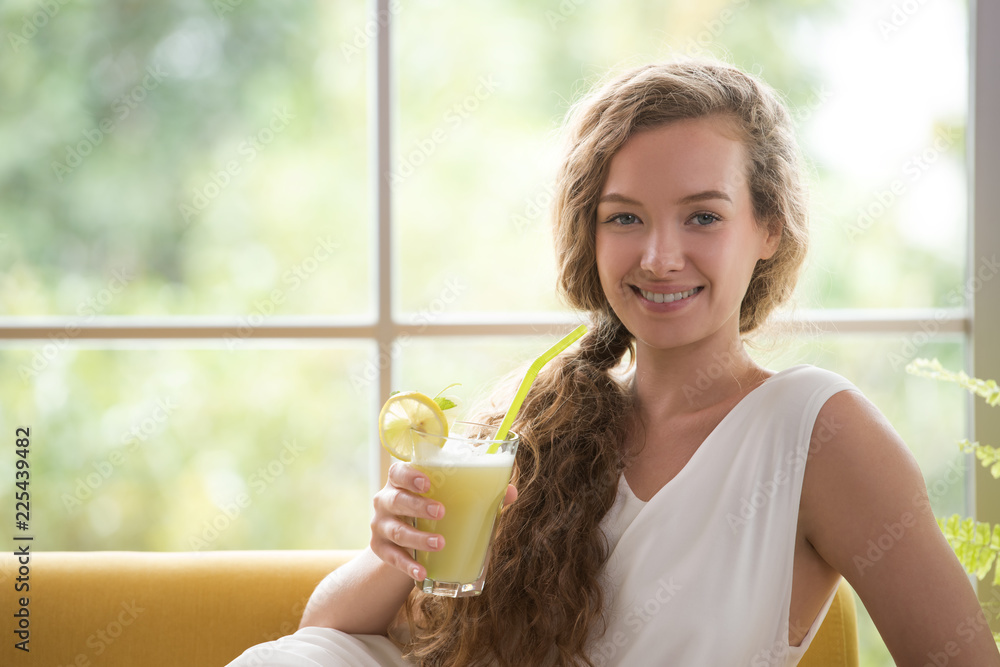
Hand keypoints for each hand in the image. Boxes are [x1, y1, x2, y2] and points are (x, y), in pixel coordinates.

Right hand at [370, 462, 517, 580]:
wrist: (403, 539)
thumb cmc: (431, 508)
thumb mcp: (449, 498)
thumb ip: (479, 492)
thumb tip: (511, 491)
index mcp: (402, 480)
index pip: (398, 471)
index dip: (410, 475)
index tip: (426, 482)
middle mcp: (386, 500)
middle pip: (396, 500)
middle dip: (418, 505)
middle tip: (441, 511)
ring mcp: (380, 525)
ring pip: (395, 530)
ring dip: (417, 538)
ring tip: (439, 543)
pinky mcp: (380, 548)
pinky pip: (392, 558)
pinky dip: (407, 565)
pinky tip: (422, 572)